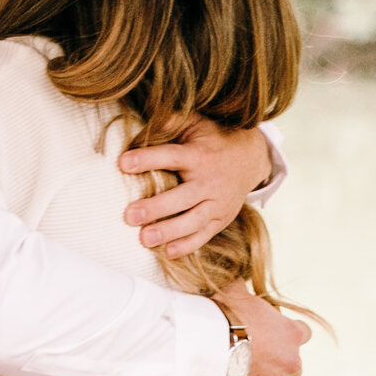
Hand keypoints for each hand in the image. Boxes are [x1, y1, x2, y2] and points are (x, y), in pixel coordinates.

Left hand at [119, 122, 273, 257]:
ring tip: (144, 239)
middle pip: (182, 197)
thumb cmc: (212, 140)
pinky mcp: (221, 219)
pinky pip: (204, 235)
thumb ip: (170, 123)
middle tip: (130, 216)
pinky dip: (187, 246)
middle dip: (156, 207)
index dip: (148, 159)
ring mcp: (218, 203)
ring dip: (169, 231)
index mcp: (199, 155)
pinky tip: (168, 252)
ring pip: (193, 221)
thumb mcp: (195, 124)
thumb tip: (143, 128)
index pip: (172, 156)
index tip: (123, 163)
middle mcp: (210, 181)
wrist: (251, 158)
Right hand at [213, 283, 309, 375]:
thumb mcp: (235, 290)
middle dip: (279, 365)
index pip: (304, 334)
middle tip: (257, 358)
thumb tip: (235, 277)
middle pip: (295, 369)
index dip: (290, 333)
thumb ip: (242, 289)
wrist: (207, 344)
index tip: (276, 334)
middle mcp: (289, 363)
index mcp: (290, 334)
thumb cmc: (224, 313)